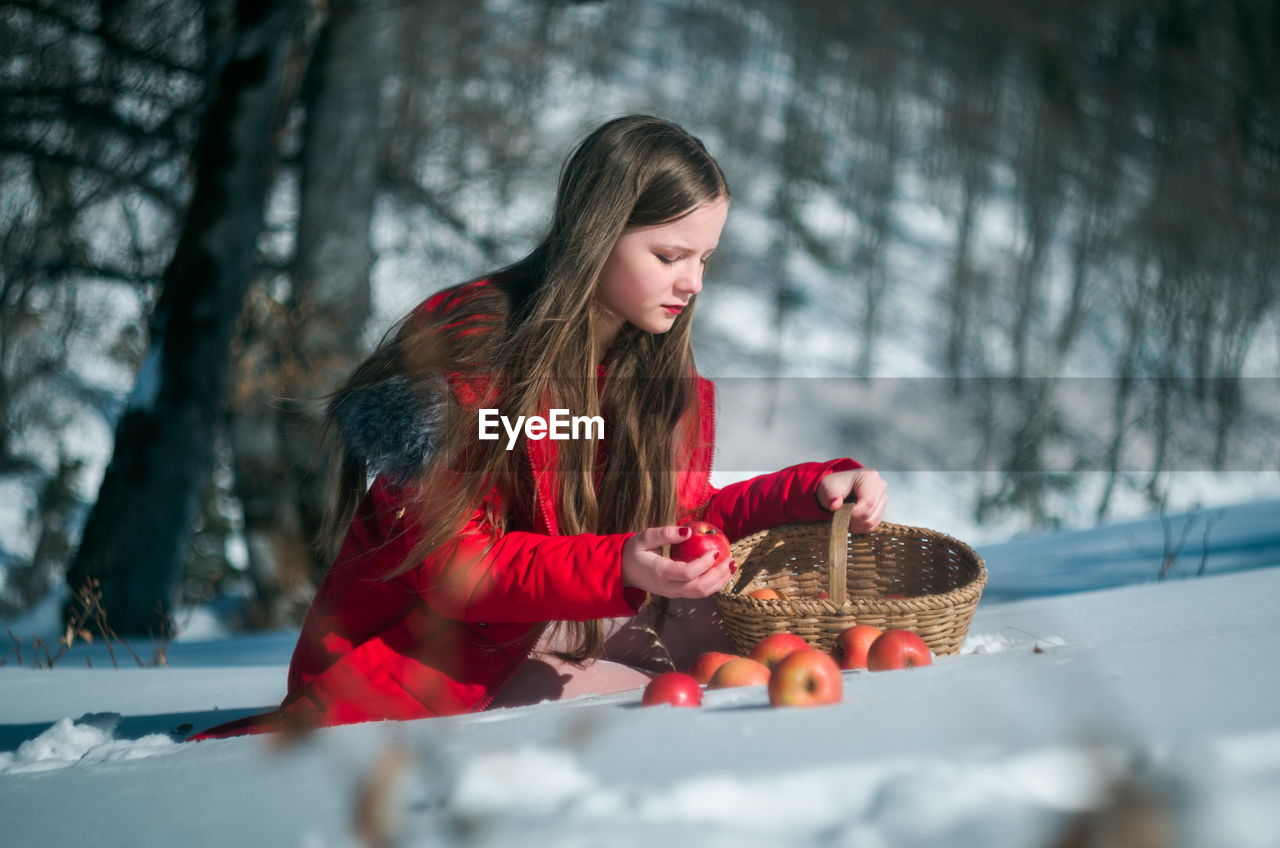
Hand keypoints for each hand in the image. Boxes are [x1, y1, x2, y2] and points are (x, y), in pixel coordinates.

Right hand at [621, 525, 735, 598]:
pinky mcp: (678, 594)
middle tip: (731, 560)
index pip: (687, 573)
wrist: (623, 571)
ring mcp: (673, 594)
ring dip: (720, 581)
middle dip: (718, 576)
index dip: (703, 564)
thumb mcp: (645, 537)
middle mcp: (668, 588)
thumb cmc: (634, 551)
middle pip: (698, 588)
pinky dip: (714, 584)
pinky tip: (722, 572)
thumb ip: (665, 534)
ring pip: (701, 594)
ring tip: (732, 566)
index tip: (715, 551)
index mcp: (660, 572)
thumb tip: (689, 531)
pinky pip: (698, 593)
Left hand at [816, 468, 886, 533]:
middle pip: (871, 513)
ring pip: (873, 521)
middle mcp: (880, 486)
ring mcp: (882, 498)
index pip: (868, 502)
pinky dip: (861, 527)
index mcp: (869, 477)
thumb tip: (834, 505)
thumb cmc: (834, 485)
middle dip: (854, 519)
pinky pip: (873, 525)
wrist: (837, 487)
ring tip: (845, 518)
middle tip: (840, 516)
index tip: (842, 515)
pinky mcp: (881, 509)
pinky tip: (852, 521)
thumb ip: (831, 496)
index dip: (855, 513)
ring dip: (857, 525)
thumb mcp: (828, 487)